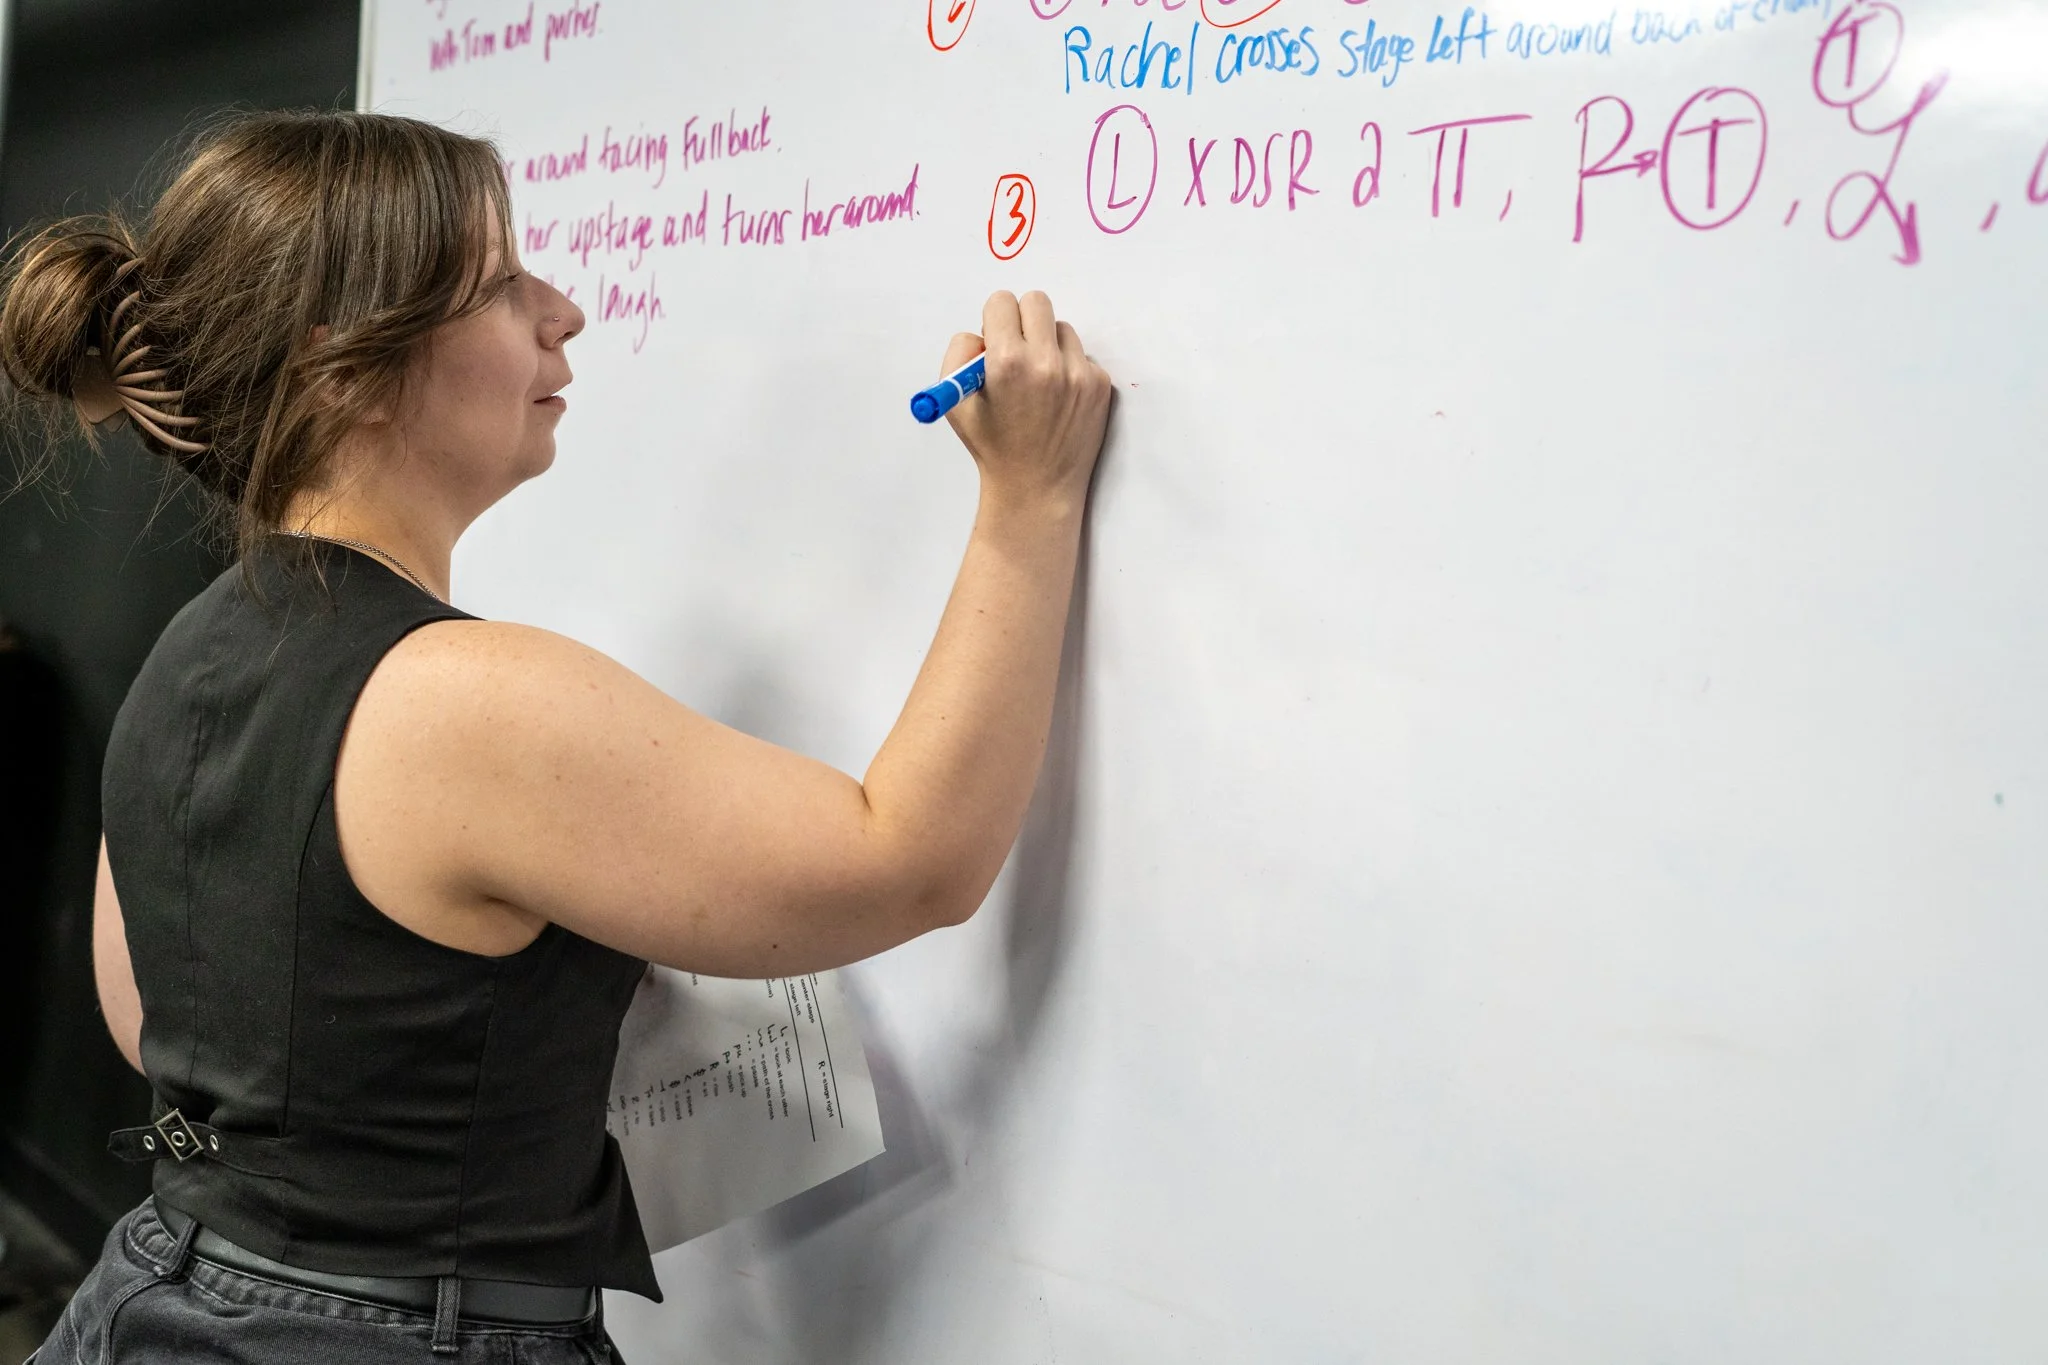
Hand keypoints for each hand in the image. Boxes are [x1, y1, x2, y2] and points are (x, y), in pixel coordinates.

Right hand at [941, 291, 1110, 513]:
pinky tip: (1057, 400)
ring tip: (1037, 382)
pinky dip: (1068, 369)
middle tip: (1016, 348)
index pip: (1002, 302)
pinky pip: (1081, 356)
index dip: (994, 319)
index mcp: (1007, 362)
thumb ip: (961, 354)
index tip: (995, 337)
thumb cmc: (994, 447)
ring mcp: (1078, 374)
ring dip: (1047, 345)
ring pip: (1061, 329)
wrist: (1037, 489)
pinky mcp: (1099, 386)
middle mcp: (1046, 362)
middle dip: (1022, 320)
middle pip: (1036, 301)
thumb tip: (983, 332)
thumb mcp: (956, 403)